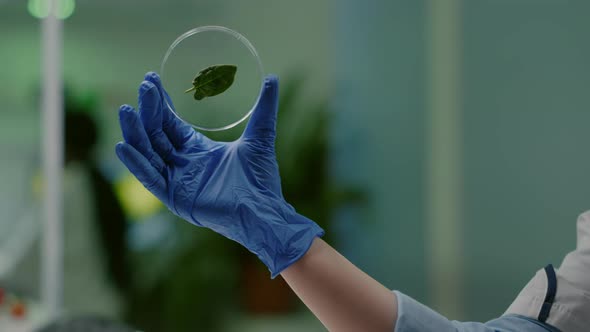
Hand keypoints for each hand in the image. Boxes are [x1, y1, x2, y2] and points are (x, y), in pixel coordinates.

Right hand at [116, 72, 322, 276]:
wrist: (263, 210)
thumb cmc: (261, 179)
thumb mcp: (260, 137)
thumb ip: (264, 108)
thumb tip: (272, 78)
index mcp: (198, 150)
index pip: (172, 123)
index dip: (161, 103)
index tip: (152, 79)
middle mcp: (183, 164)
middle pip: (158, 133)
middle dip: (149, 110)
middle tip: (145, 86)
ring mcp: (177, 181)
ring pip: (149, 153)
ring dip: (136, 132)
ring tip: (126, 109)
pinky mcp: (174, 198)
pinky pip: (150, 179)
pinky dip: (137, 164)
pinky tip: (123, 146)